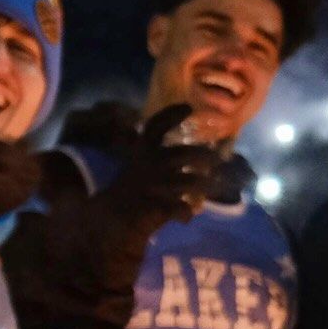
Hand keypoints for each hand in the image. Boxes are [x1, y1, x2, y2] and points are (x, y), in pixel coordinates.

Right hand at [101, 104, 253, 224]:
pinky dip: (186, 213)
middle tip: (216, 158)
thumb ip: (164, 158)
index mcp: (141, 152)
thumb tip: (199, 153)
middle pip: (180, 154)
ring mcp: (153, 186)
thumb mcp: (142, 166)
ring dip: (203, 184)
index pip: (155, 128)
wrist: (111, 220)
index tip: (189, 108)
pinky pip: (180, 209)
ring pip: (186, 182)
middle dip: (201, 155)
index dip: (170, 116)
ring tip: (214, 187)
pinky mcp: (156, 207)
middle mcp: (148, 165)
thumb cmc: (132, 189)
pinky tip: (188, 215)